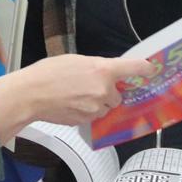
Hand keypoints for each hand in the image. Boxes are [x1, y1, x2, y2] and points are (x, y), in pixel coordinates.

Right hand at [0, 55, 154, 129]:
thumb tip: (103, 75)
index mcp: (103, 70)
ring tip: (76, 95)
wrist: (30, 95)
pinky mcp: (86, 121)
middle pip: (117, 94)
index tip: (151, 69)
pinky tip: (70, 104)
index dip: (144, 68)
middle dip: (108, 92)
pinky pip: (93, 116)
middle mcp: (104, 90)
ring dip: (98, 103)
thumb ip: (95, 67)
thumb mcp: (75, 60)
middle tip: (90, 85)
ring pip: (105, 107)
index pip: (133, 68)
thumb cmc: (48, 73)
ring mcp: (95, 108)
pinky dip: (87, 112)